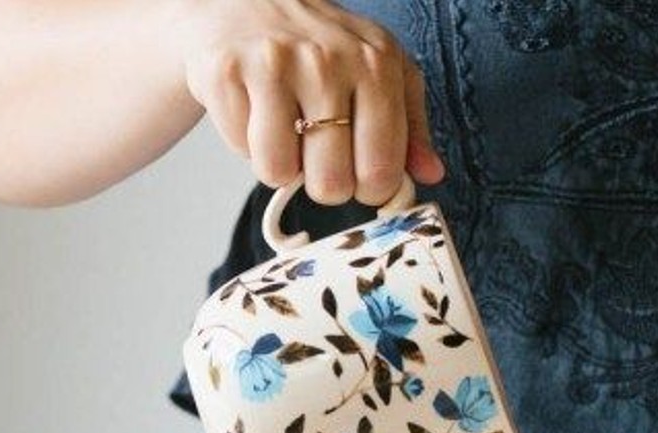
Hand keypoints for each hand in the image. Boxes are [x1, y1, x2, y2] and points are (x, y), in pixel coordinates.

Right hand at [172, 0, 444, 204]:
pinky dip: (246, 142)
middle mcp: (327, 60)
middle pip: (331, 183)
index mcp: (376, 64)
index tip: (359, 174)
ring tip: (284, 130)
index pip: (381, 170)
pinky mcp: (227, 71)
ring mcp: (275, 63)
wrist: (246, 2)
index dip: (369, 189)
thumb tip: (431, 174)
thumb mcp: (381, 74)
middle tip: (317, 155)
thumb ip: (411, 127)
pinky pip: (242, 150)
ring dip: (280, 165)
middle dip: (324, 184)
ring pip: (279, 172)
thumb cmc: (321, 48)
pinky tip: (254, 109)